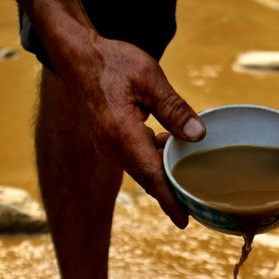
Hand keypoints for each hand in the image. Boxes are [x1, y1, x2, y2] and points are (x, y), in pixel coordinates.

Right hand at [52, 35, 205, 227]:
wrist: (79, 57)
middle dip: (173, 192)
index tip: (184, 221)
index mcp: (122, 134)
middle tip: (199, 203)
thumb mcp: (149, 78)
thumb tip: (198, 135)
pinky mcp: (111, 141)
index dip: (169, 200)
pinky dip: (156, 158)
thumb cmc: (113, 63)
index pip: (151, 175)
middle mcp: (113, 147)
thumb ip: (174, 108)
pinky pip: (136, 158)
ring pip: (143, 168)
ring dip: (166, 171)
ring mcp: (110, 146)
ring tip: (192, 173)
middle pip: (149, 178)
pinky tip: (171, 145)